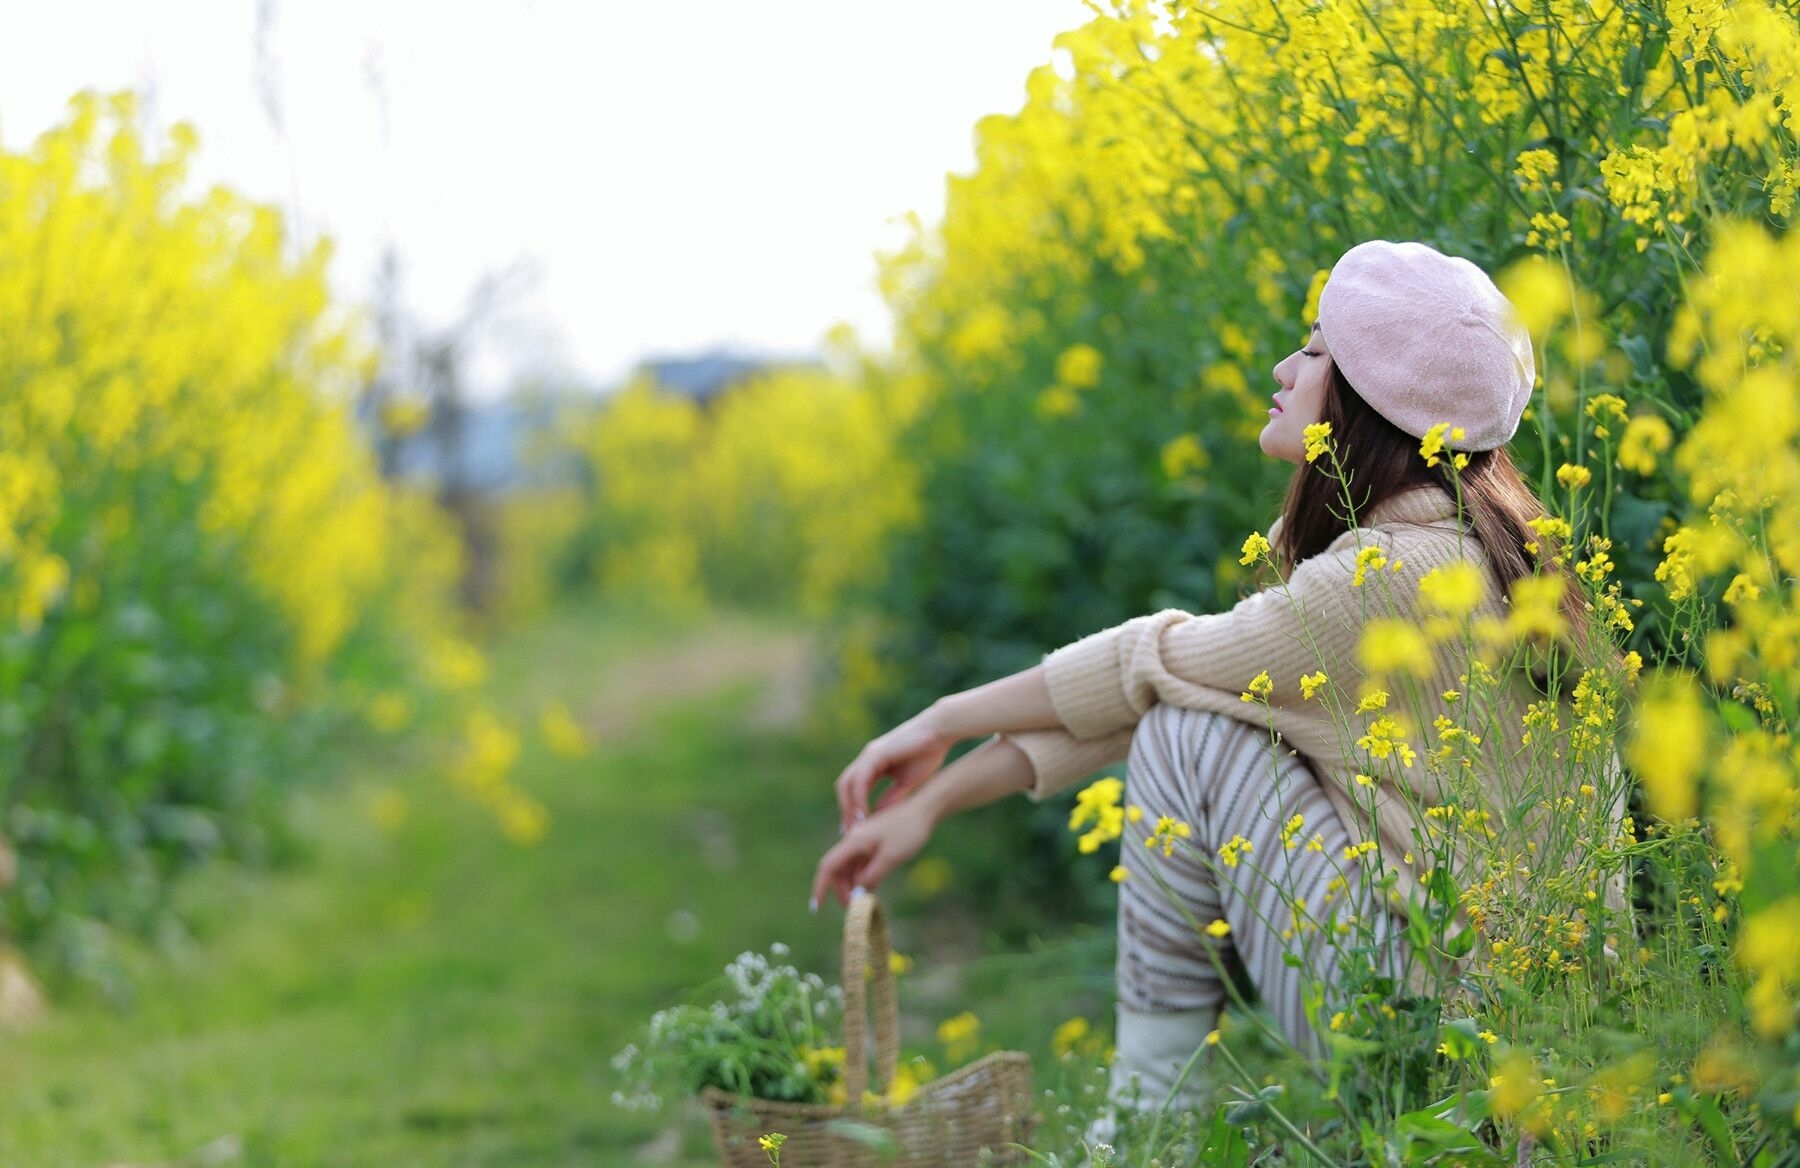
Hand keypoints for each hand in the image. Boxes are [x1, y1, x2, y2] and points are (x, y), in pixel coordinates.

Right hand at [810, 799, 933, 909]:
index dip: (820, 887)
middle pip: (837, 869)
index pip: (828, 866)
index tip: (817, 908)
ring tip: (863, 901)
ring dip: (852, 885)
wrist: (923, 810)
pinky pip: (860, 864)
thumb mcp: (891, 857)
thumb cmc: (909, 831)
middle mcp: (854, 840)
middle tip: (854, 908)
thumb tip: (856, 893)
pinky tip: (871, 887)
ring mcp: (862, 841)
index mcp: (854, 841)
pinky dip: (861, 877)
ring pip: (849, 868)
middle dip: (841, 890)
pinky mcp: (872, 843)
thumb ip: (872, 876)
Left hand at [834, 707, 955, 831]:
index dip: (852, 808)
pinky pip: (860, 780)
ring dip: (849, 806)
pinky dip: (859, 798)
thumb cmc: (927, 753)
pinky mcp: (876, 753)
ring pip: (847, 783)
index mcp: (873, 763)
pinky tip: (865, 813)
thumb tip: (880, 814)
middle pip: (844, 787)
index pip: (854, 789)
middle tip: (849, 831)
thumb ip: (893, 797)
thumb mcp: (906, 782)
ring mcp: (869, 754)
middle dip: (845, 810)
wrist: (940, 732)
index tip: (856, 828)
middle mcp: (867, 758)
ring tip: (856, 825)